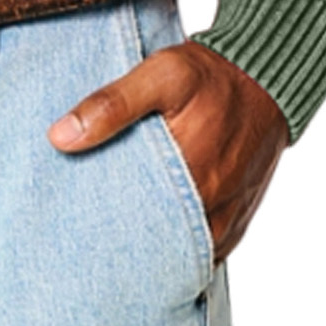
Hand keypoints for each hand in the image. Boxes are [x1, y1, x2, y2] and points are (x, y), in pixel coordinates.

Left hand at [46, 37, 290, 265]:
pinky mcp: (238, 218)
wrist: (265, 78)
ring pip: (182, 251)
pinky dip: (181, 246)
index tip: (74, 229)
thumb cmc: (210, 75)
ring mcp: (228, 216)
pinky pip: (206, 249)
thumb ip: (111, 104)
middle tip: (89, 240)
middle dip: (125, 245)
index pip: (135, 222)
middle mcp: (213, 204)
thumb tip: (60, 137)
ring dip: (154, 247)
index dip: (103, 230)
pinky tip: (155, 234)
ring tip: (117, 242)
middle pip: (157, 242)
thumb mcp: (160, 74)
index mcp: (191, 173)